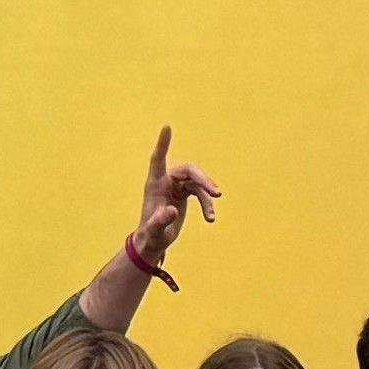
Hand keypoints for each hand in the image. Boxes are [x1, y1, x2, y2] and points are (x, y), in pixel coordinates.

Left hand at [127, 123, 225, 284]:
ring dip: (207, 195)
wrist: (154, 241)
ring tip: (211, 216)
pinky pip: (200, 192)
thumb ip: (160, 221)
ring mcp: (175, 186)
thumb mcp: (155, 232)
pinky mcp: (183, 192)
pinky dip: (207, 204)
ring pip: (197, 182)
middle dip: (203, 180)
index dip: (163, 143)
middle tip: (216, 193)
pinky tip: (210, 218)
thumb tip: (172, 211)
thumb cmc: (151, 235)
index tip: (167, 126)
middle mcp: (165, 181)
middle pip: (188, 171)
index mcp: (155, 184)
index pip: (158, 159)